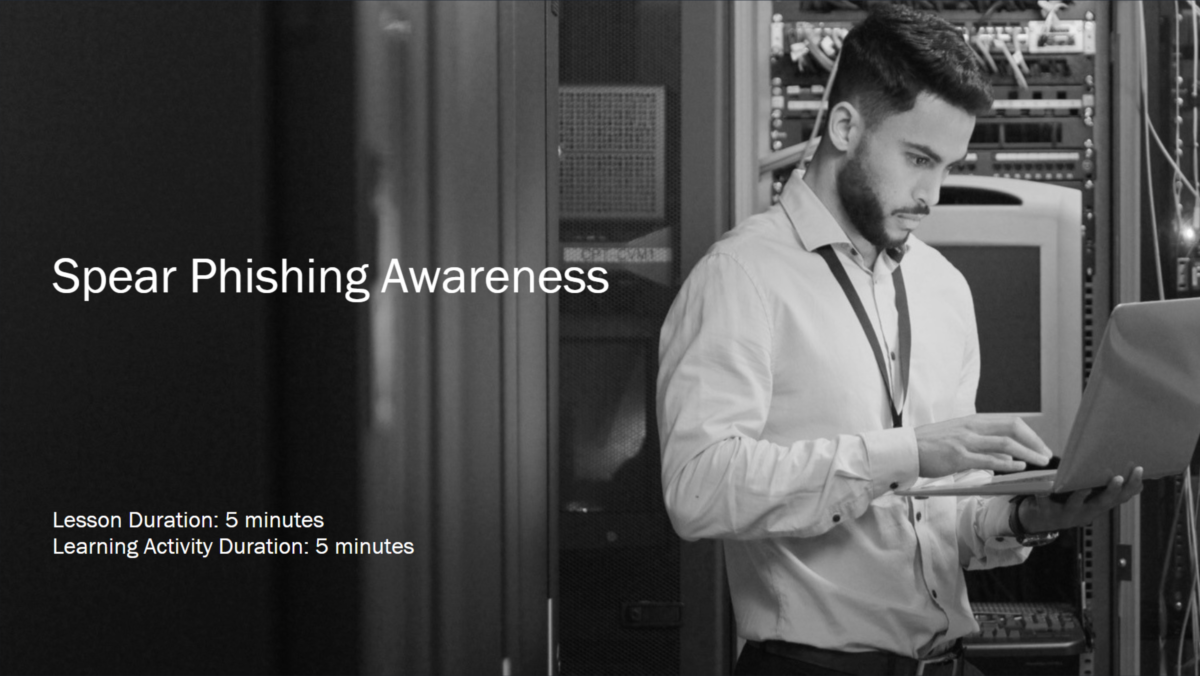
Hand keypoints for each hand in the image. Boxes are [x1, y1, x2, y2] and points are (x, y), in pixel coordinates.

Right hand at [914, 414, 1052, 477]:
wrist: (907, 449)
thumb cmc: (932, 445)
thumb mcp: (961, 437)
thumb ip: (984, 444)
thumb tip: (1008, 454)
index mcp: (974, 421)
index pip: (1010, 422)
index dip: (1030, 434)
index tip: (1041, 447)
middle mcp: (973, 427)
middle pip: (1013, 428)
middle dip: (1034, 442)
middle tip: (1046, 455)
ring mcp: (966, 441)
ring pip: (1005, 443)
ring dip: (1028, 452)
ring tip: (1041, 462)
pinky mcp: (959, 456)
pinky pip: (989, 459)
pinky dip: (1007, 463)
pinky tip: (1019, 467)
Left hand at [1018, 467, 1144, 532]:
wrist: (1038, 521)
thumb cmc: (1066, 504)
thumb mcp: (1088, 498)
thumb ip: (1102, 488)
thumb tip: (1126, 472)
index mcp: (1096, 507)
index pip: (1119, 498)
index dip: (1131, 486)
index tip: (1140, 470)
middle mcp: (1085, 513)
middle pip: (1101, 503)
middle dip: (1111, 491)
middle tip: (1118, 478)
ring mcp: (1066, 514)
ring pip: (1075, 505)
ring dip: (1080, 496)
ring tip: (1085, 487)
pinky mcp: (1046, 513)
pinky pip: (1044, 504)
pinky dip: (1043, 497)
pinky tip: (1041, 491)